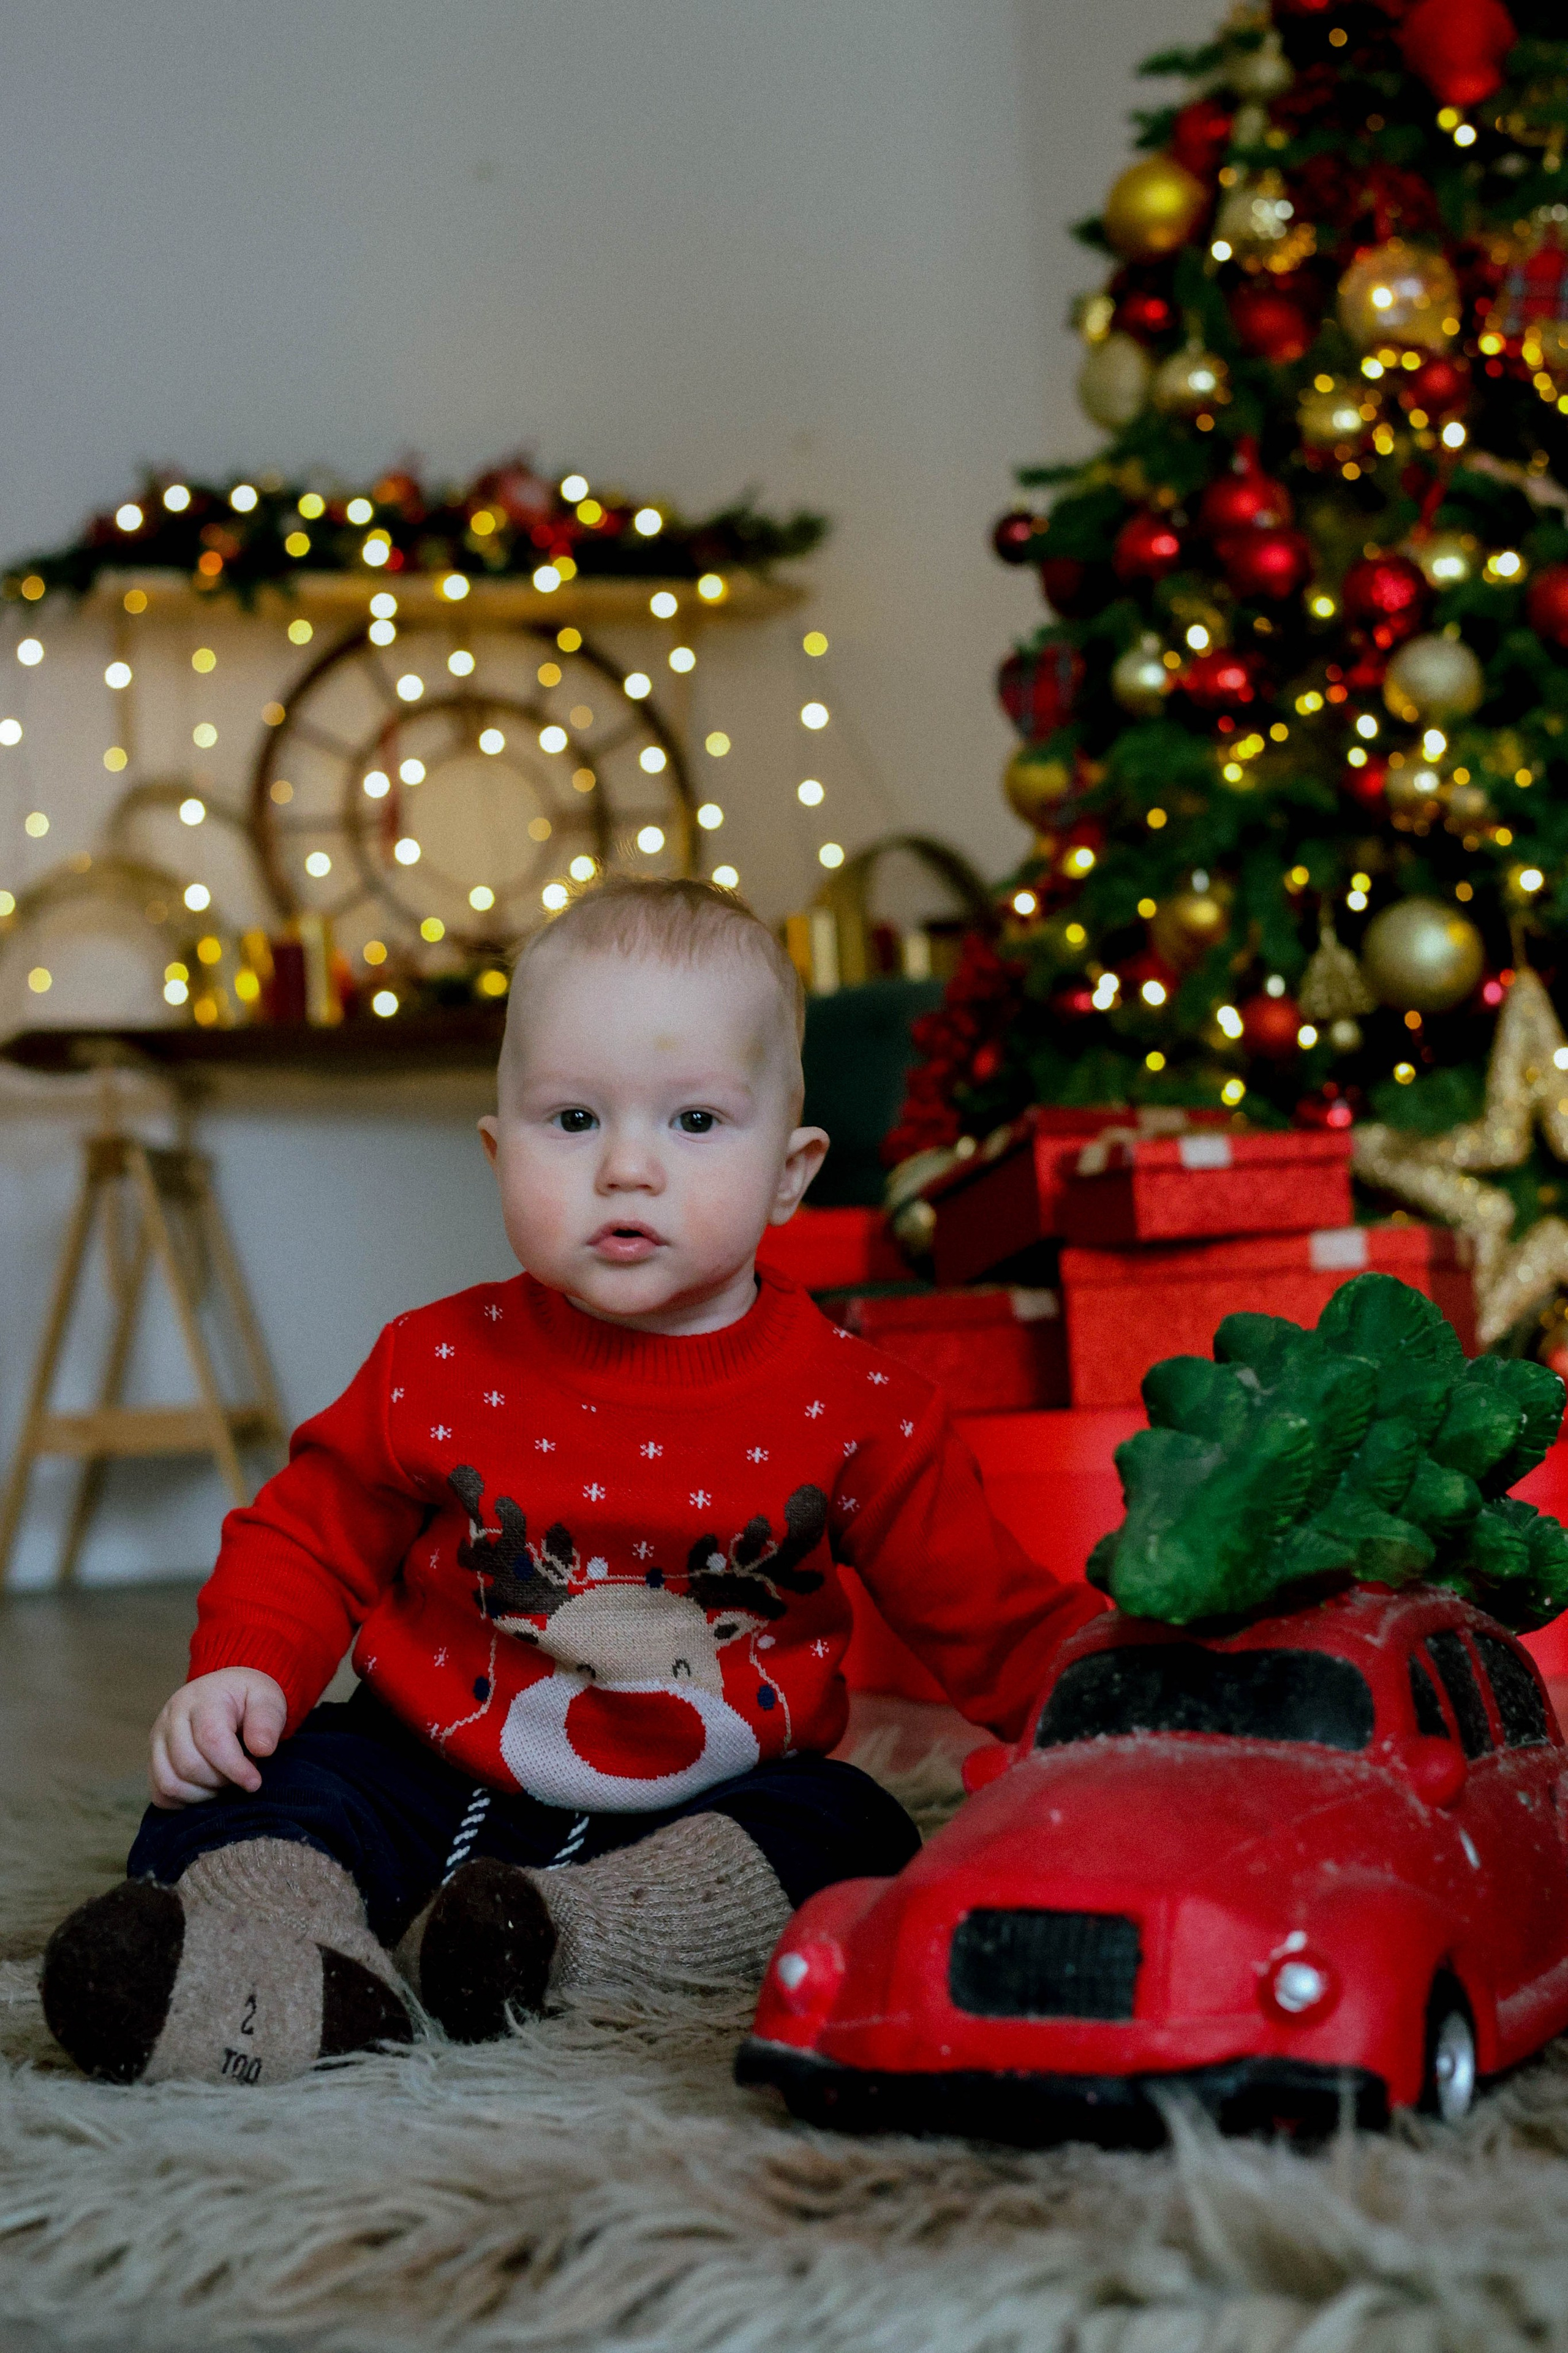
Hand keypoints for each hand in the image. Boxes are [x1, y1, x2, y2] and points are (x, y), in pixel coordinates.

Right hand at [148, 1668, 287, 1808]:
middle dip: (221, 1781)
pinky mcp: (153, 1759)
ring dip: (203, 1794)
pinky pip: (160, 1794)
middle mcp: (172, 1717)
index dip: (234, 1767)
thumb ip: (267, 1721)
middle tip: (241, 1775)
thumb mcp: (268, 1699)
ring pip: (170, 1783)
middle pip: (189, 1765)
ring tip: (226, 1781)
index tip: (255, 1782)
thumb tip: (261, 1749)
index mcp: (203, 1698)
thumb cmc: (248, 1699)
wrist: (226, 1693)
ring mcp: (158, 1739)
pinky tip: (208, 1790)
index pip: (211, 1739)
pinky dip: (184, 1801)